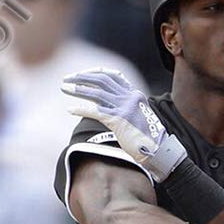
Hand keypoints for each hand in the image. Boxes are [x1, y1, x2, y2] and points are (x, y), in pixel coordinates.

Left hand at [61, 69, 186, 180]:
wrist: (159, 152)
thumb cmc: (147, 139)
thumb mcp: (138, 118)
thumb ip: (125, 109)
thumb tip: (106, 108)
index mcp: (135, 95)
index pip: (114, 75)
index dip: (96, 72)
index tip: (83, 73)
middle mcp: (130, 98)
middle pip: (102, 79)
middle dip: (83, 77)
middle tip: (67, 78)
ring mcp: (125, 108)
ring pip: (97, 93)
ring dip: (78, 89)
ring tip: (64, 88)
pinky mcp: (119, 121)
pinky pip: (96, 112)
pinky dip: (81, 109)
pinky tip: (70, 109)